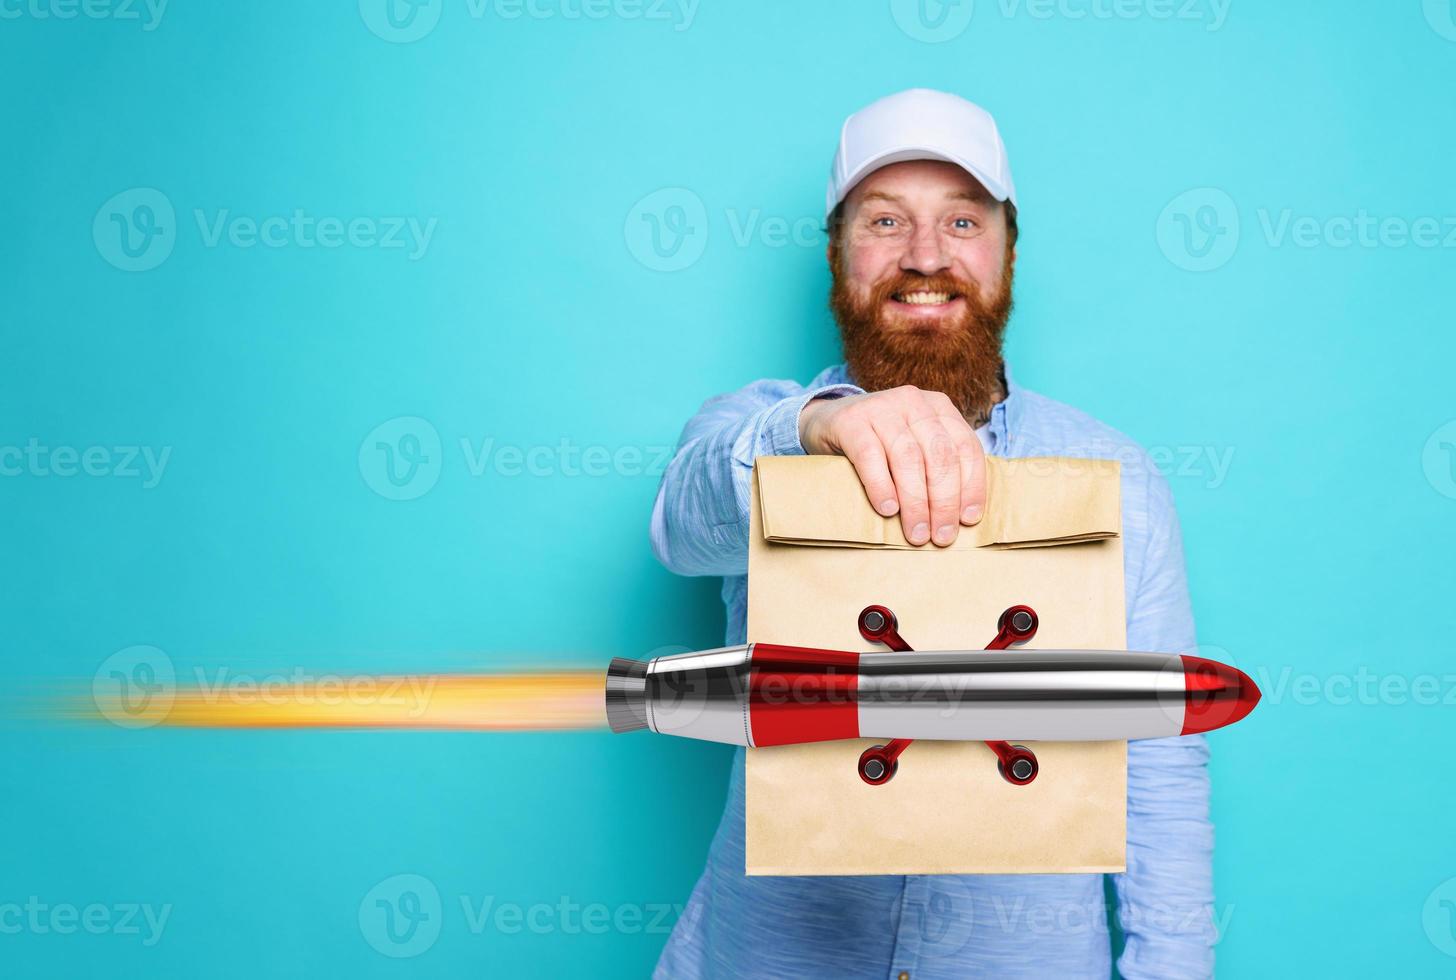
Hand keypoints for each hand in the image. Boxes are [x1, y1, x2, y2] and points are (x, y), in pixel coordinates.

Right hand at [798, 386, 986, 546]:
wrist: (827, 421)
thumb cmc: (880, 444)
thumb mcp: (915, 446)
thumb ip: (938, 468)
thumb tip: (960, 519)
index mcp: (938, 407)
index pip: (966, 448)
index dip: (971, 487)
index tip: (968, 520)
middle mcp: (913, 402)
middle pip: (940, 455)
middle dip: (944, 501)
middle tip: (942, 536)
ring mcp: (881, 407)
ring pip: (908, 458)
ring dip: (915, 502)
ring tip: (916, 532)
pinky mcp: (851, 421)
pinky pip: (870, 456)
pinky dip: (881, 486)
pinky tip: (887, 509)